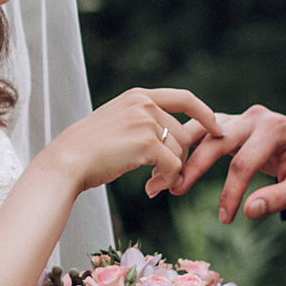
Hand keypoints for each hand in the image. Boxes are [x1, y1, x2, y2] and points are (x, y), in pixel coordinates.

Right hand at [49, 87, 222, 194]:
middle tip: (163, 180)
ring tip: (154, 185)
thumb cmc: (88, 150)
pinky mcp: (147, 143)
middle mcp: (144, 103)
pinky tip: (150, 189)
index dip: (206, 114)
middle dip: (180, 159)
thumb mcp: (116, 123)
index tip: (219, 129)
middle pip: (184, 134)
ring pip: (181, 151)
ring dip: (172, 173)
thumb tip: (171, 137)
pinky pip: (174, 167)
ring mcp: (146, 121)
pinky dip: (168, 181)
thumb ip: (142, 122)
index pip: (185, 98)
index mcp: (138, 96)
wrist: (67, 161)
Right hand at [164, 104, 285, 223]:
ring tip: (159, 178)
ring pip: (200, 130)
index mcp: (274, 130)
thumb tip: (249, 211)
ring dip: (178, 153)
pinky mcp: (226, 123)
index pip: (243, 163)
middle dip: (192, 167)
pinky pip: (199, 132)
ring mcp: (237, 118)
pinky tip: (165, 167)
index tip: (225, 219)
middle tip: (172, 190)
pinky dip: (181, 148)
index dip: (230, 193)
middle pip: (215, 141)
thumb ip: (280, 198)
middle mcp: (252, 118)